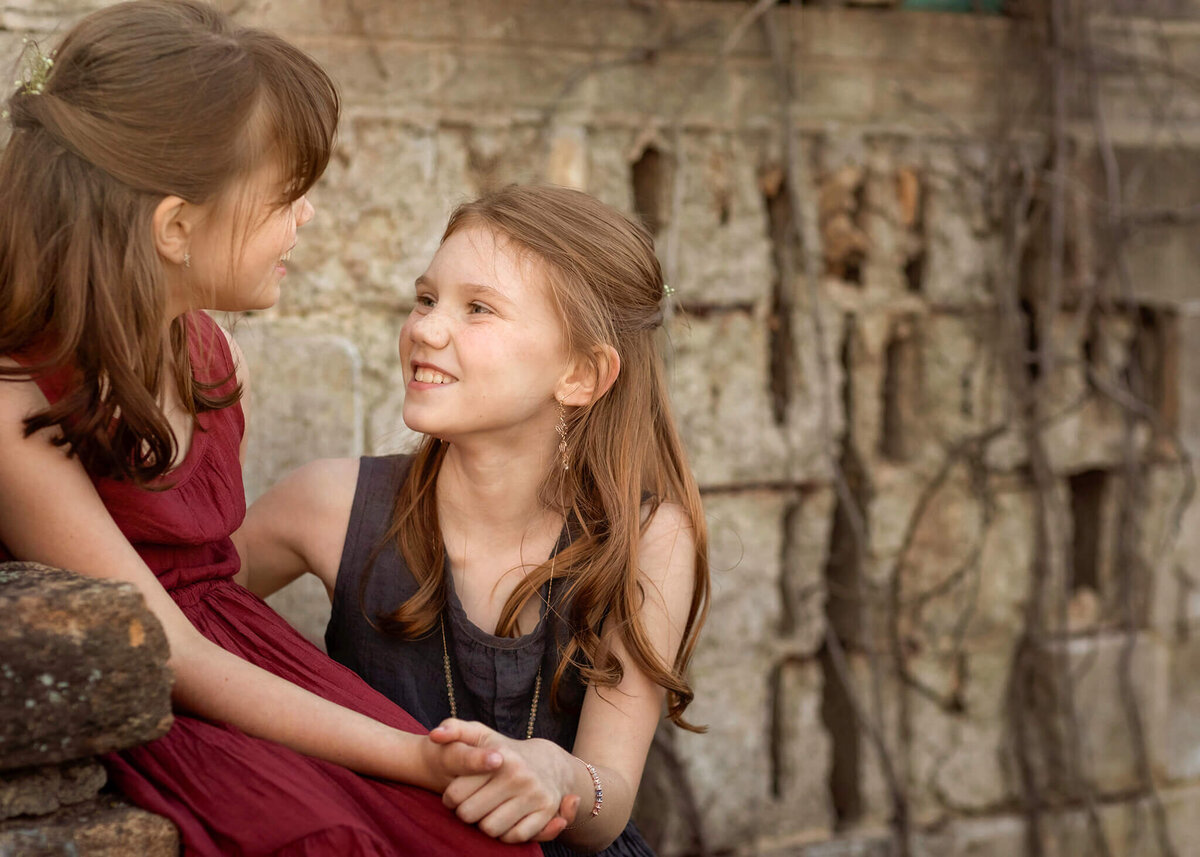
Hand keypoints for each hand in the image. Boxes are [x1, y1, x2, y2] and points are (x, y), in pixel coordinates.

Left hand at [430, 719, 581, 842]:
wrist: (548, 762)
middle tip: (475, 801)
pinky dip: (506, 832)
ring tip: (490, 808)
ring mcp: (534, 794)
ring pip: (490, 829)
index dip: (451, 797)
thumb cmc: (502, 751)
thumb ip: (454, 729)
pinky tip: (507, 817)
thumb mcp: (480, 734)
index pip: (454, 794)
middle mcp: (518, 775)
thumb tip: (435, 735)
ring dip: (486, 823)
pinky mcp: (546, 812)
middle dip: (467, 811)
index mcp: (498, 757)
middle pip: (469, 815)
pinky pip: (513, 837)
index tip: (458, 791)